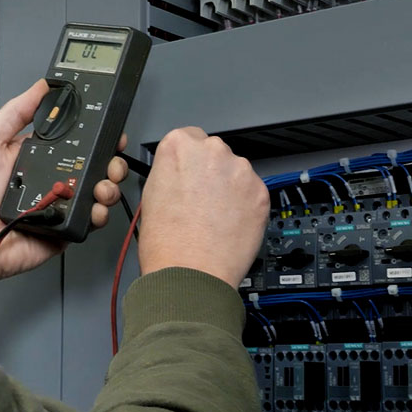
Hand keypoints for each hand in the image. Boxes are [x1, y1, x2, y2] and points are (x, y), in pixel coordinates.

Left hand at [0, 79, 128, 281]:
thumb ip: (15, 112)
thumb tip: (41, 87)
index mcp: (40, 154)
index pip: (77, 139)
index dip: (97, 133)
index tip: (110, 128)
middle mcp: (55, 177)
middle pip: (97, 164)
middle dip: (112, 160)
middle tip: (111, 162)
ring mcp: (63, 203)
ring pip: (101, 190)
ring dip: (109, 185)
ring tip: (102, 187)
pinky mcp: (67, 227)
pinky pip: (92, 219)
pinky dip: (99, 213)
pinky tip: (94, 208)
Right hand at [138, 127, 269, 287]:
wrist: (190, 273)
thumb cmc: (166, 243)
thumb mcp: (151, 194)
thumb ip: (170, 173)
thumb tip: (181, 175)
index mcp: (178, 145)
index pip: (188, 137)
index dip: (189, 162)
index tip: (189, 176)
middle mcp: (212, 150)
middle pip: (215, 153)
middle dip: (211, 174)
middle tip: (200, 202)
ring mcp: (239, 170)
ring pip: (236, 173)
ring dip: (229, 190)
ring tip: (214, 219)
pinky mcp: (260, 192)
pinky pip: (253, 193)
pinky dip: (245, 207)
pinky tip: (229, 225)